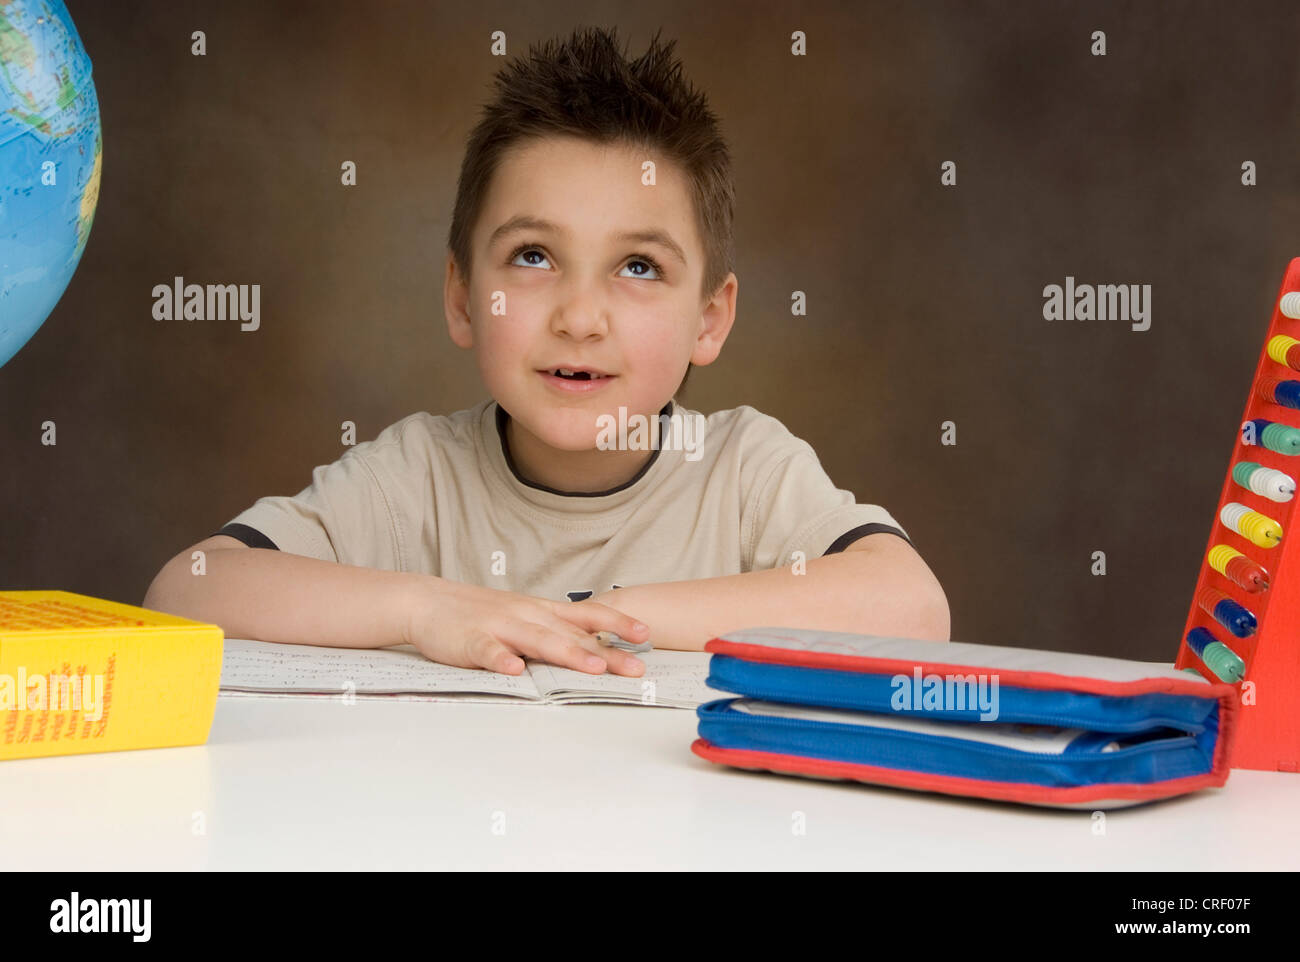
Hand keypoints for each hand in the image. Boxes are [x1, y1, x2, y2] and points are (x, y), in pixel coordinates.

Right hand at [402, 576, 650, 675]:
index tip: (646, 635)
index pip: (587, 616)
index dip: (617, 624)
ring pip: (538, 640)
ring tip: (593, 668)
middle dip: (607, 651)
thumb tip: (596, 650)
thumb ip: (555, 632)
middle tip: (636, 667)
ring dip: (567, 653)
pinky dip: (502, 660)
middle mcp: (527, 615)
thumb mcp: (523, 618)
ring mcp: (499, 627)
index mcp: (541, 611)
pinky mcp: (470, 641)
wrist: (427, 602)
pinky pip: (488, 652)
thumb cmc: (479, 614)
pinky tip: (515, 670)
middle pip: (572, 633)